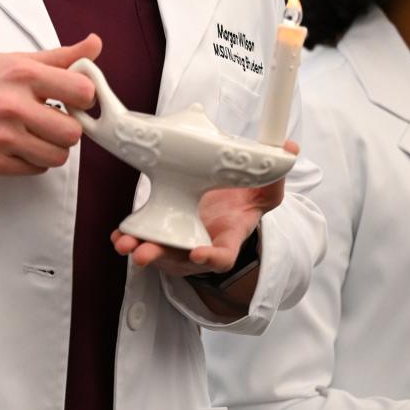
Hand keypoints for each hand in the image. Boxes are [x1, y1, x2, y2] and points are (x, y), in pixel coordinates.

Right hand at [0, 34, 103, 177]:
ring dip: (50, 148)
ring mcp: (2, 137)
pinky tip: (15, 146)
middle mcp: (12, 105)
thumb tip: (95, 45)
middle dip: (66, 129)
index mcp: (21, 73)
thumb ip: (57, 57)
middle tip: (49, 121)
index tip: (70, 100)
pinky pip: (35, 170)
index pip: (83, 91)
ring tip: (33, 135)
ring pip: (58, 156)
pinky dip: (31, 161)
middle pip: (73, 132)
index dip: (82, 99)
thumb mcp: (10, 60)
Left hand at [111, 139, 300, 277]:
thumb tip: (291, 150)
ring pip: (159, 250)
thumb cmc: (244, 199)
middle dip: (162, 257)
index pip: (222, 255)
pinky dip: (130, 236)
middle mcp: (201, 243)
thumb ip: (275, 176)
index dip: (211, 258)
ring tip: (125, 243)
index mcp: (229, 238)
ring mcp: (180, 238)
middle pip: (181, 259)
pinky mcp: (162, 226)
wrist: (226, 200)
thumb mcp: (264, 191)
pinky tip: (118, 233)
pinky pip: (145, 235)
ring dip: (141, 248)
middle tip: (144, 254)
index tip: (199, 254)